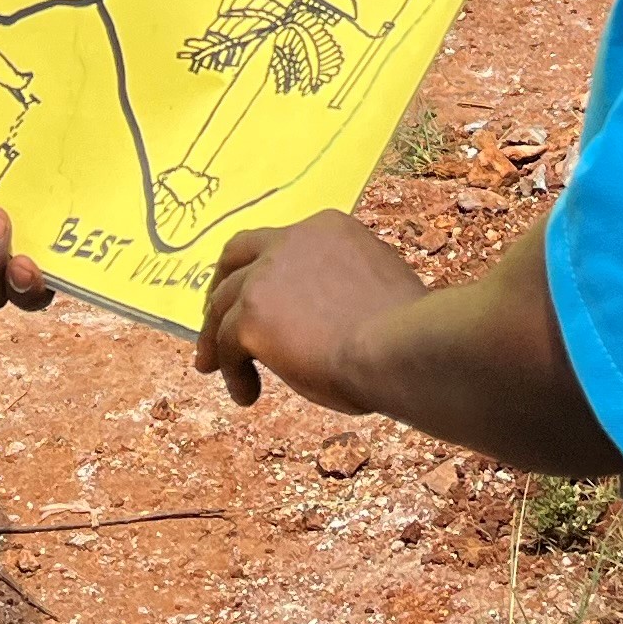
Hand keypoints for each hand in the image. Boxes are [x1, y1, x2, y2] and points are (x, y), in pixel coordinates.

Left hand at [193, 211, 421, 410]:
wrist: (399, 347)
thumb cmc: (406, 328)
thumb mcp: (377, 286)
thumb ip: (346, 285)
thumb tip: (334, 311)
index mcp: (327, 228)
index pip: (281, 241)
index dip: (263, 268)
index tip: (260, 294)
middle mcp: (290, 242)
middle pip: (236, 257)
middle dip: (221, 287)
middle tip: (216, 319)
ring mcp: (266, 277)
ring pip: (223, 306)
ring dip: (218, 339)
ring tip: (218, 370)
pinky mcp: (250, 316)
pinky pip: (226, 346)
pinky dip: (232, 372)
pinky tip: (247, 395)